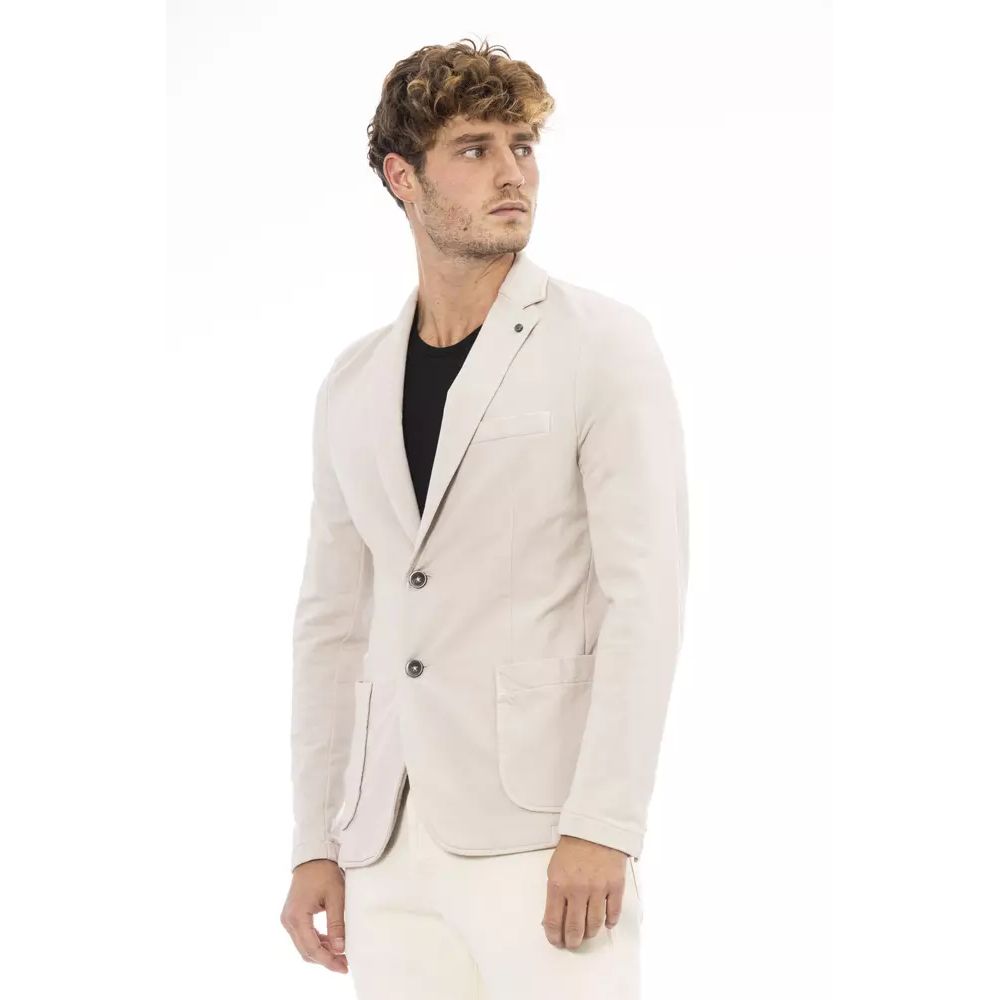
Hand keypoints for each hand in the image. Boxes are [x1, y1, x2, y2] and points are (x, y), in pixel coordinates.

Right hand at [280, 859, 348, 972]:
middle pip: (306, 951)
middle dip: (325, 960)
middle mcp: (288, 921)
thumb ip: (337, 924)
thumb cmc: (324, 873)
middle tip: (344, 965)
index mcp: (297, 916)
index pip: (312, 948)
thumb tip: (340, 949)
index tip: (343, 967)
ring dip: (321, 953)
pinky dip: (316, 943)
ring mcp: (288, 920)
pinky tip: (331, 944)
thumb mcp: (336, 897)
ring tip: (340, 956)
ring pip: (304, 946)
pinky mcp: (291, 917)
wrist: (313, 858)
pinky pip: (303, 937)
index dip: (328, 960)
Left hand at [540, 835, 627, 949]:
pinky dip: (610, 922)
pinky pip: (613, 913)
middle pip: (575, 928)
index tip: (557, 941)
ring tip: (587, 934)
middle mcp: (578, 889)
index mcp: (559, 884)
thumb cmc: (573, 848)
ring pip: (594, 924)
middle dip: (572, 941)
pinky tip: (606, 923)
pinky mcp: (615, 886)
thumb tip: (553, 918)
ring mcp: (598, 889)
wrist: (596, 828)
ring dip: (590, 933)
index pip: (554, 921)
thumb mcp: (555, 868)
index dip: (555, 936)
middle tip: (573, 943)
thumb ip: (554, 893)